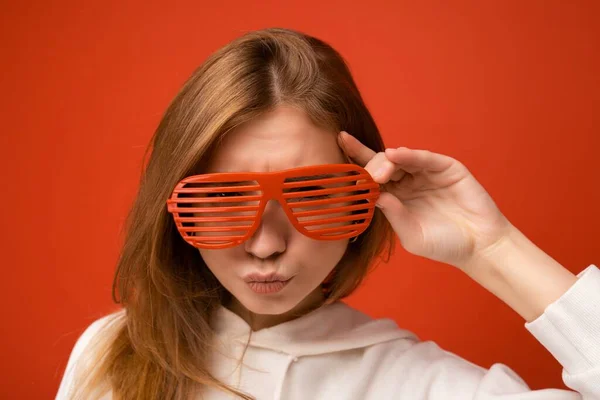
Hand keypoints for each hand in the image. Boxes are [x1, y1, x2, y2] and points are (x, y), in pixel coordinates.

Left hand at [338, 131, 512, 269]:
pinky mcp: (447, 169)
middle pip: (383, 164)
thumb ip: (394, 216)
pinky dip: (411, 156)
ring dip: (388, 161)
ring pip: (402, 159)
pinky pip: (426, 159)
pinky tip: (397, 155)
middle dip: (370, 166)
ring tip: (380, 169)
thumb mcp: (412, 235)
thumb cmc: (444, 245)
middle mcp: (409, 182)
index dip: (356, 163)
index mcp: (396, 198)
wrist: (479, 247)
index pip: (372, 178)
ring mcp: (427, 174)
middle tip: (366, 176)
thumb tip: (374, 195)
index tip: (338, 148)